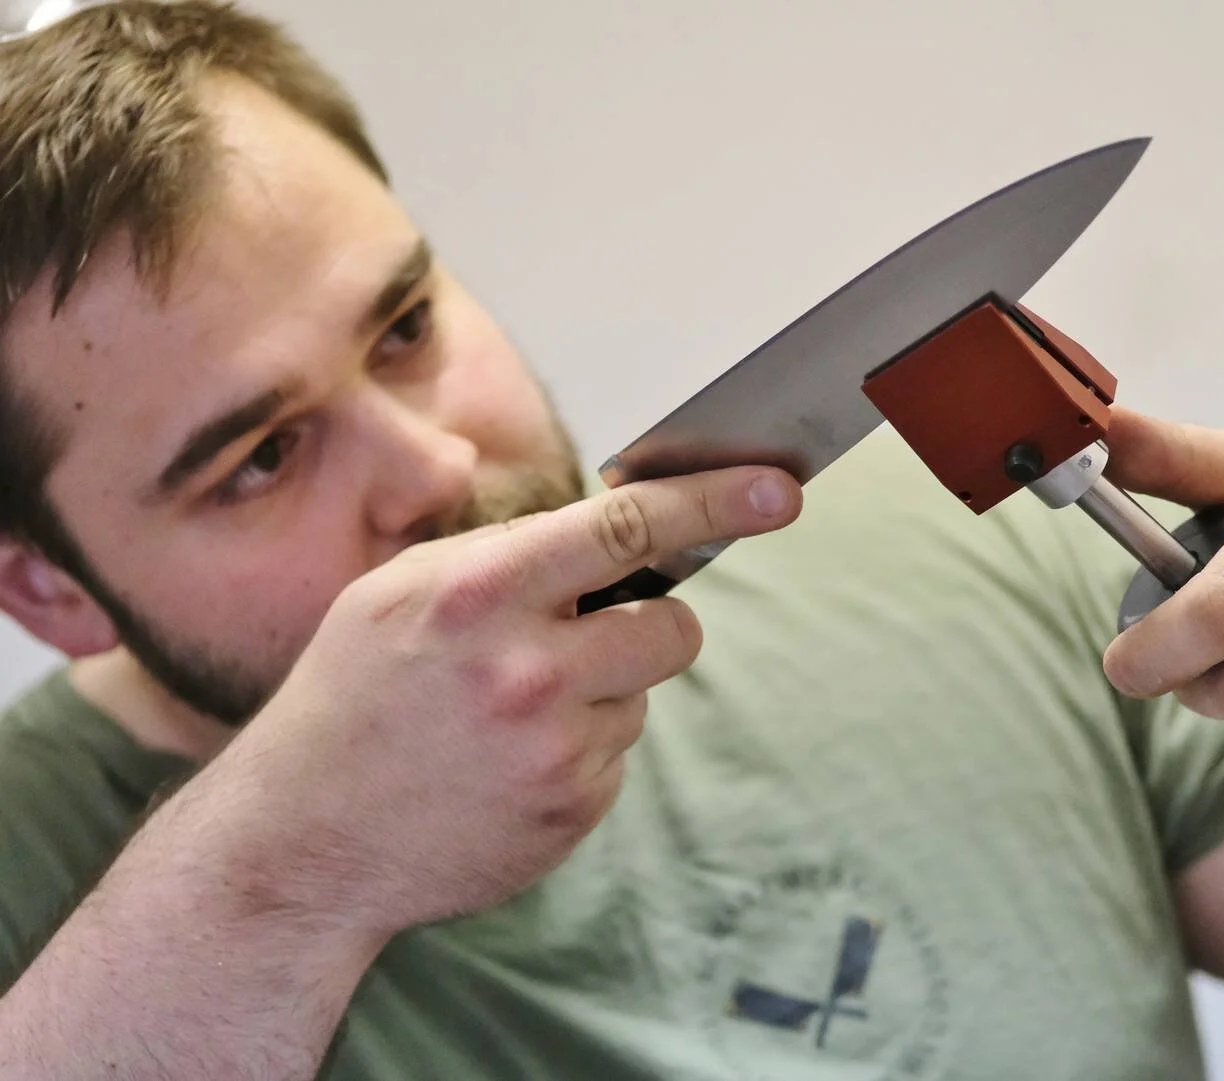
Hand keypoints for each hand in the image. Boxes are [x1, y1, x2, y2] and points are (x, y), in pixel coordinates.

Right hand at [209, 466, 801, 936]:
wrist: (303, 839)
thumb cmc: (352, 696)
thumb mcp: (400, 593)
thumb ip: (507, 559)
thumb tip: (615, 535)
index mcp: (479, 594)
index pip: (625, 529)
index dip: (712, 502)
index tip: (777, 491)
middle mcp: (526, 673)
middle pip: (669, 628)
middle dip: (647, 624)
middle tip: (583, 639)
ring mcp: (554, 753)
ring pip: (641, 695)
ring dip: (598, 695)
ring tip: (505, 718)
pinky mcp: (570, 814)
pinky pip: (616, 756)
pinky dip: (579, 753)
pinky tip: (505, 766)